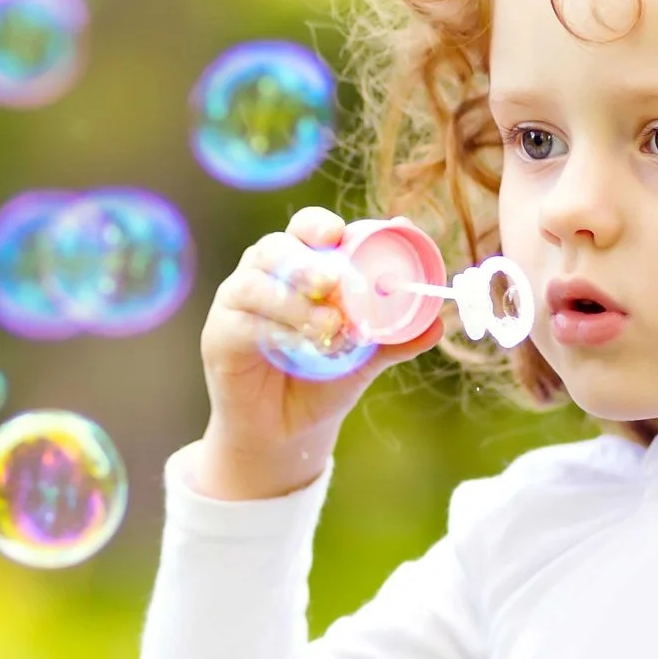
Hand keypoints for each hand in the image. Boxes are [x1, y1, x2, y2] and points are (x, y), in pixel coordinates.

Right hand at [190, 206, 444, 500]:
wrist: (286, 433)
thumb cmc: (322, 382)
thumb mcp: (366, 358)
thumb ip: (395, 338)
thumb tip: (437, 323)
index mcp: (299, 266)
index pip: (305, 229)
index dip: (319, 225)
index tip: (341, 235)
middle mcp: (263, 275)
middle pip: (275, 247)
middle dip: (305, 261)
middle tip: (336, 283)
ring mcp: (236, 302)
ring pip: (256, 282)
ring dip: (296, 301)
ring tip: (330, 329)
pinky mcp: (219, 334)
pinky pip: (243, 322)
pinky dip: (276, 330)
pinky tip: (301, 347)